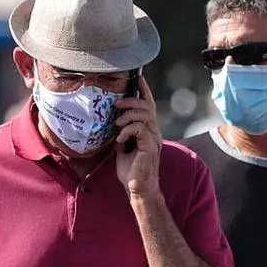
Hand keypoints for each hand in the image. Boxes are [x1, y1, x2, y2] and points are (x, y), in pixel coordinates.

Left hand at [114, 76, 161, 198]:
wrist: (138, 189)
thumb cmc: (130, 171)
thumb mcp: (122, 147)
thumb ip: (121, 133)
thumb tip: (112, 123)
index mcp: (149, 130)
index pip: (149, 106)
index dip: (144, 91)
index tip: (138, 78)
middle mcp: (154, 132)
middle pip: (148, 106)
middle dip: (132, 101)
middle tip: (117, 104)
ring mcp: (154, 138)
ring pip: (145, 115)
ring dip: (128, 115)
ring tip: (116, 123)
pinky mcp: (150, 145)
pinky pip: (140, 129)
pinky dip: (127, 130)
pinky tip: (119, 140)